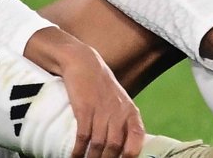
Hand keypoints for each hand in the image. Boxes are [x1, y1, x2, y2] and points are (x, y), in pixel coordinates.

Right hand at [25, 28, 145, 157]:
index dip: (130, 155)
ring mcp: (102, 111)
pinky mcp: (84, 109)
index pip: (137, 138)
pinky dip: (78, 150)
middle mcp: (118, 112)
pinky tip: (75, 156)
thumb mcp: (119, 101)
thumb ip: (123, 121)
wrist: (83, 63)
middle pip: (115, 146)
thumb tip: (123, 147)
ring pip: (99, 144)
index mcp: (130, 111)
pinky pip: (83, 136)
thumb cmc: (101, 85)